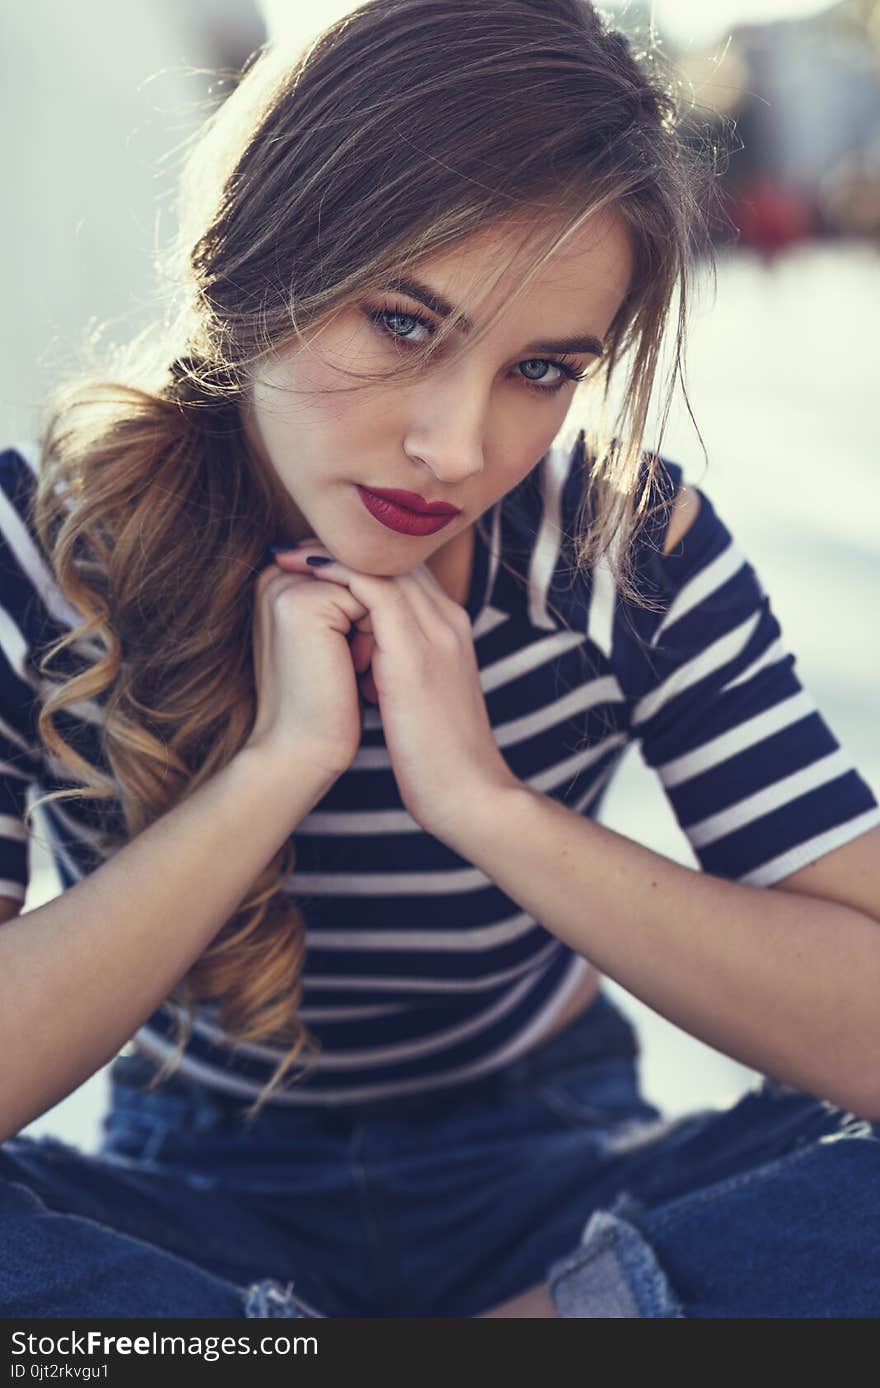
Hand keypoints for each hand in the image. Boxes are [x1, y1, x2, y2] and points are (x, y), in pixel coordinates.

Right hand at [244, 550, 372, 785]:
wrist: (305, 750)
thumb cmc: (328, 703)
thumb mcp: (339, 640)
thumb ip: (351, 600)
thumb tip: (389, 574)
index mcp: (282, 581)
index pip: (353, 567)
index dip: (375, 606)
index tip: (354, 655)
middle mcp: (277, 576)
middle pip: (362, 569)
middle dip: (378, 611)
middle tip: (352, 665)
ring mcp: (285, 586)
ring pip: (367, 581)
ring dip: (378, 623)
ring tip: (351, 668)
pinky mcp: (300, 604)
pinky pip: (368, 595)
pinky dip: (376, 632)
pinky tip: (353, 668)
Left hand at [271, 541, 521, 843]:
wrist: (468, 794)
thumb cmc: (436, 758)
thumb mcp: (415, 700)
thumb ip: (396, 670)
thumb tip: (360, 661)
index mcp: (449, 631)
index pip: (402, 574)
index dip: (354, 565)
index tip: (308, 566)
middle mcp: (448, 621)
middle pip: (394, 560)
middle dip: (340, 551)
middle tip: (290, 548)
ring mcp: (438, 632)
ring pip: (386, 565)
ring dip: (333, 555)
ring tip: (288, 556)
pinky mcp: (418, 651)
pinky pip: (376, 589)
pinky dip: (339, 575)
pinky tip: (306, 574)